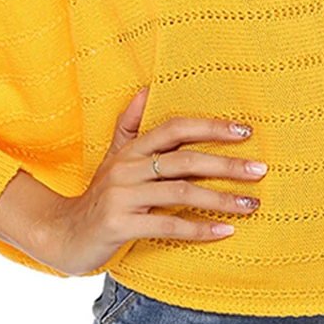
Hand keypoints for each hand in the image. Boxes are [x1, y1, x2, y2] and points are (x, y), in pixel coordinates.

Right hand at [30, 88, 266, 275]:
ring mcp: (122, 196)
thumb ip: (130, 127)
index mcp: (131, 150)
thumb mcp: (112, 158)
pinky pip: (167, 224)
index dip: (210, 127)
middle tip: (260, 170)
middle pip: (185, 159)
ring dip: (221, 199)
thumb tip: (144, 89)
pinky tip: (224, 232)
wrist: (62, 234)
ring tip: (252, 205)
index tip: (245, 132)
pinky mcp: (119, 225)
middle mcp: (127, 168)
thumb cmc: (99, 196)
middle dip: (226, 164)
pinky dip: (199, 228)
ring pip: (180, 191)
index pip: (175, 129)